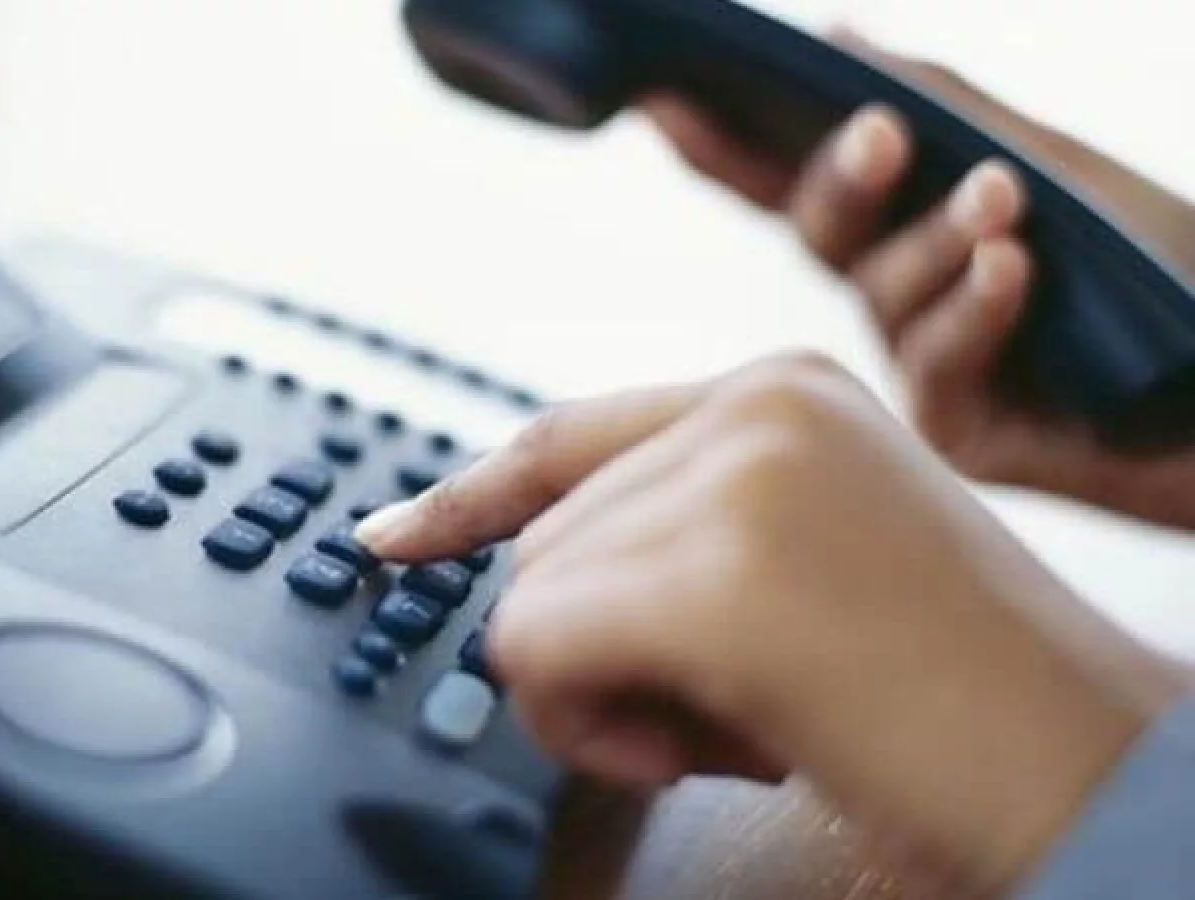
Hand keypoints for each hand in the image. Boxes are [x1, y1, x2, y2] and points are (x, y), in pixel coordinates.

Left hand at [354, 353, 1187, 894]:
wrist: (1099, 766)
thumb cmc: (964, 693)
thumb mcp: (822, 560)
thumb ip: (690, 529)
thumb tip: (541, 566)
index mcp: (783, 391)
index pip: (569, 436)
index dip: (470, 492)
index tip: (398, 536)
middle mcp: (752, 408)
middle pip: (544, 539)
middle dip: (603, 648)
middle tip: (730, 708)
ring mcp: (735, 479)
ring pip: (529, 597)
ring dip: (610, 696)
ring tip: (749, 722)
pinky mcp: (714, 573)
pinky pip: (534, 650)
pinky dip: (594, 728)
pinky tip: (713, 746)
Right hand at [645, 30, 1194, 527]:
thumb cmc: (1163, 260)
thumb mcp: (1054, 160)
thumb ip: (947, 102)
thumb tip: (839, 36)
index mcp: (906, 222)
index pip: (792, 178)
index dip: (724, 143)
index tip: (666, 96)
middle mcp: (899, 289)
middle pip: (821, 231)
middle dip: (841, 181)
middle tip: (882, 136)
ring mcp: (921, 362)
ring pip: (882, 291)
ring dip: (937, 237)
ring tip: (1002, 197)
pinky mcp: (954, 429)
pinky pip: (937, 360)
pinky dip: (972, 305)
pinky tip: (1011, 267)